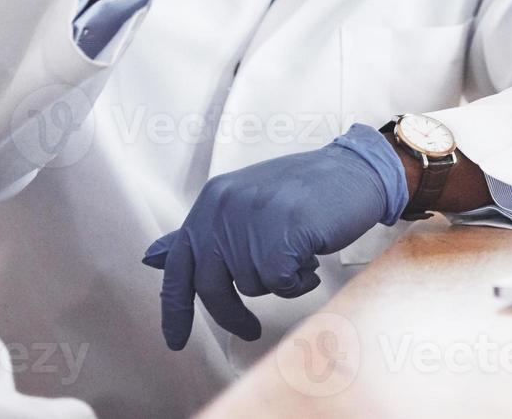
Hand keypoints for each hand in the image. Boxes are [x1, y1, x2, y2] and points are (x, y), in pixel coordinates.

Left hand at [141, 124, 407, 350]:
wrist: (358, 171)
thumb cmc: (305, 191)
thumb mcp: (246, 203)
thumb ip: (204, 231)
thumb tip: (153, 257)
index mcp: (213, 200)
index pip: (179, 264)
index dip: (175, 308)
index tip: (175, 341)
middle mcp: (225, 207)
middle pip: (212, 286)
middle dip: (231, 314)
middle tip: (249, 330)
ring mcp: (253, 220)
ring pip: (252, 286)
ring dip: (279, 281)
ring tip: (300, 253)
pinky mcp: (283, 236)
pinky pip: (282, 284)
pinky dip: (301, 281)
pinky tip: (313, 256)